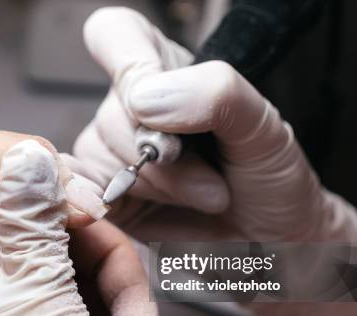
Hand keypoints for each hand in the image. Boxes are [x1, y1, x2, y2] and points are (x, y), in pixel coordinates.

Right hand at [67, 7, 356, 315]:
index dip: (126, 63)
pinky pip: (86, 191)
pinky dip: (116, 203)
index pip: (116, 36)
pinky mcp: (107, 194)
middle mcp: (132, 108)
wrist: (270, 238)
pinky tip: (152, 209)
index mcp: (165, 70)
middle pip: (112, 112)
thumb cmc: (269, 175)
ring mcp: (115, 153)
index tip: (154, 102)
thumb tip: (145, 100)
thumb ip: (214, 94)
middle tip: (210, 180)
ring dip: (157, 186)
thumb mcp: (262, 123)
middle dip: (164, 156)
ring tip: (201, 198)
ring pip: (100, 157)